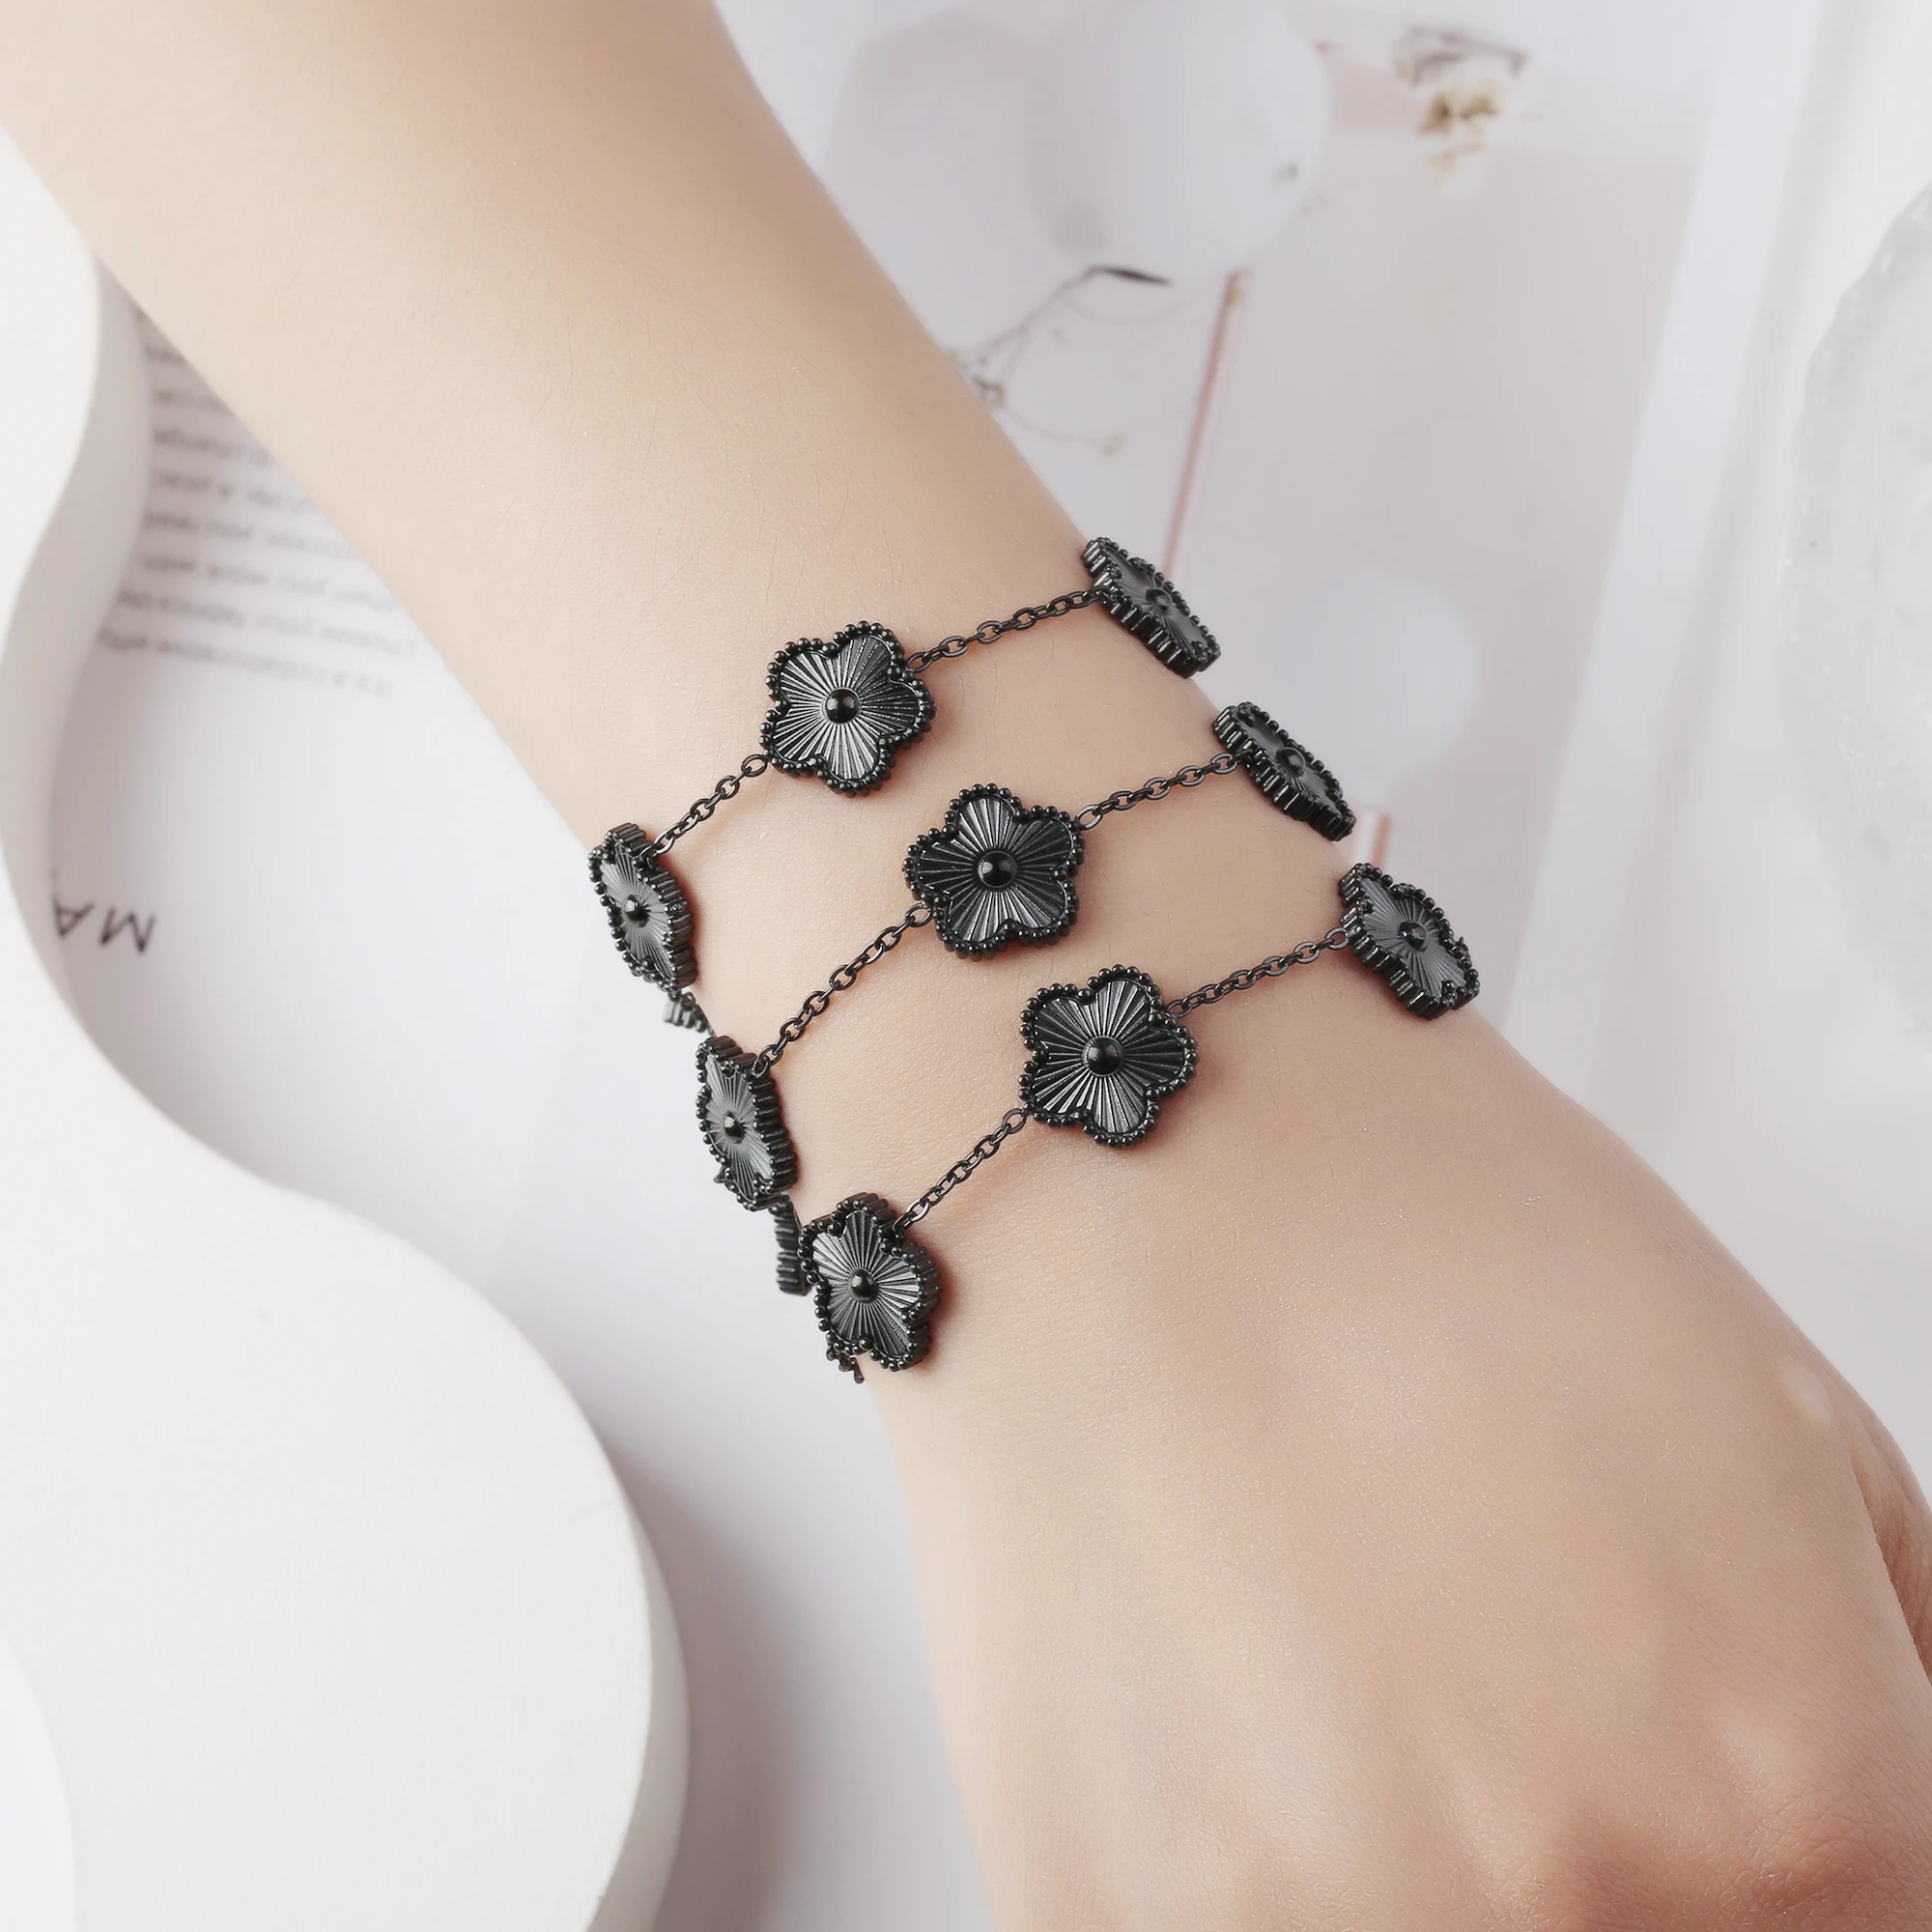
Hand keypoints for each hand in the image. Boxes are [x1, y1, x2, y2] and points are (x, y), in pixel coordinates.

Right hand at [874, 991, 1931, 1927]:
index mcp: (1785, 1798)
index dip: (1776, 1869)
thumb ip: (1895, 1697)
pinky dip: (1227, 1860)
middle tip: (1486, 1689)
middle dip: (1587, 1856)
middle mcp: (1554, 1897)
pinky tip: (1211, 1699)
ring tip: (1336, 1675)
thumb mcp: (1800, 1435)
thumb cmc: (1432, 1228)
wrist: (1139, 1146)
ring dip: (1393, 1865)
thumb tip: (1884, 1849)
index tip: (1682, 1790)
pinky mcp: (1079, 1904)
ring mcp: (1291, 1926)